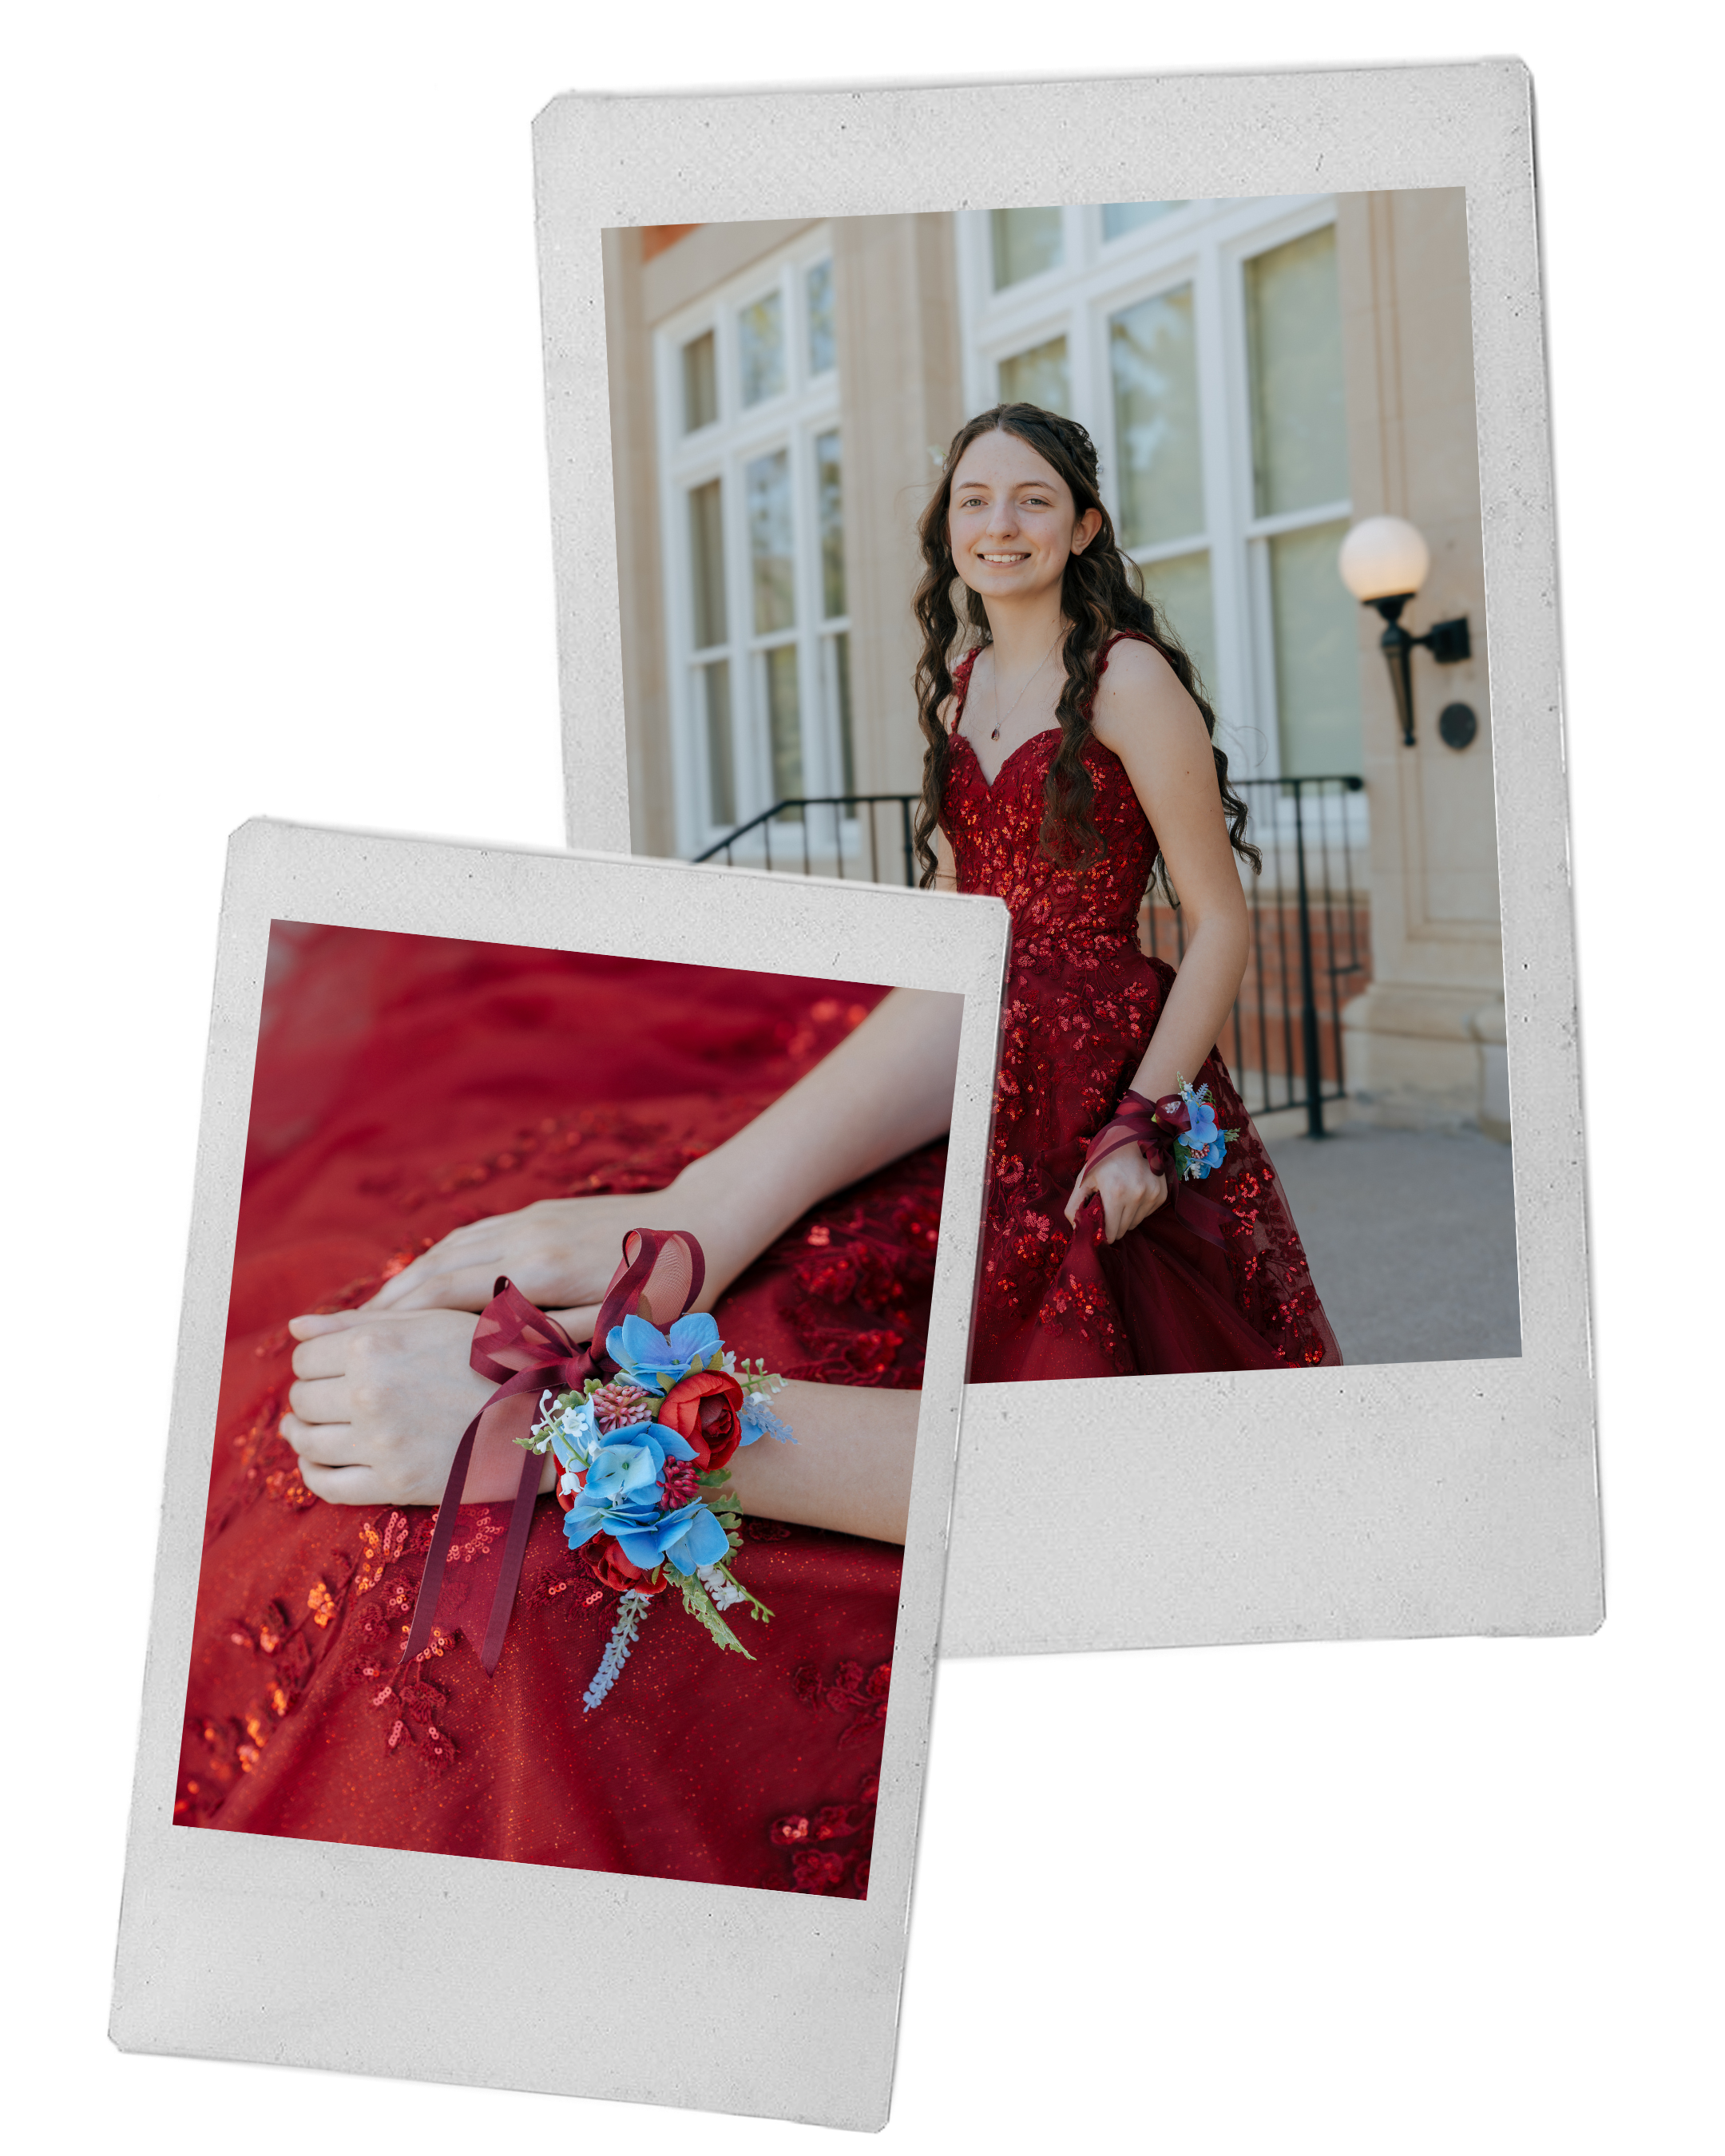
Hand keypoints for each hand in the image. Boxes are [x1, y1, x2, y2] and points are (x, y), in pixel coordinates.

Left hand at [281, 1307, 556, 1507]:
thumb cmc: (486, 1360)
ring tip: (315, 1427)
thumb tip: (296, 1327)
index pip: (306, 1357)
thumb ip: (358, 1322)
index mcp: (374, 1346)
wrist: (540, 1416)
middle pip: (303, 1397)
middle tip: (333, 1396)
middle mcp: (369, 1393)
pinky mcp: (393, 1484)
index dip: (315, 1361)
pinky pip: (326, 1484)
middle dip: (312, 1395)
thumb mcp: (429, 1323)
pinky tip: (320, 1460)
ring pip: (307, 1440)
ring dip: (303, 1433)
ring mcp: (379, 1442)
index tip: (332, 1367)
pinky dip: (312, 1472)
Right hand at [361, 1190, 692, 1332]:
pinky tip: (421, 1283)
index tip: (359, 1348)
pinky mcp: (537, 1212)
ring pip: (448, 1249)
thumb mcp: (619, 1333)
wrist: (701, 1222)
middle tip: (339, 1337)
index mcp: (539, 1271)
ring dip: (407, 1280)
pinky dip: (438, 1260)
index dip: (400, 1323)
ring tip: (369, 1316)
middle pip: (435, 1270)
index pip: (449, 1296)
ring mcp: (527, 1219)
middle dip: (386, 1305)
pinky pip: (472, 1237)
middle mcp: (522, 1237)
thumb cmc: (670, 1294)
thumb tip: (500, 1370)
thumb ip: (559, 1348)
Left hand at [1064, 1145, 1168, 1244]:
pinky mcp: (1161, 1193)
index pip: (1111, 1231)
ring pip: (1136, 1223)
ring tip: (1120, 1200)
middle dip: (1114, 1226)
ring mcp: (1152, 1194)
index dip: (1104, 1234)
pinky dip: (1138, 1210)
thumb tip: (1077, 1229)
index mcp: (1115, 1192)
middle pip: (1124, 1229)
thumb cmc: (1103, 1161)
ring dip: (1126, 1218)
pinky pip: (1147, 1214)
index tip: (1100, 1229)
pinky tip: (1132, 1194)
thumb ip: (1074, 1205)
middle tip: (1108, 1213)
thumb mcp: (1084, 1179)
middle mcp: (1137, 1194)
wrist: (1129, 1140)